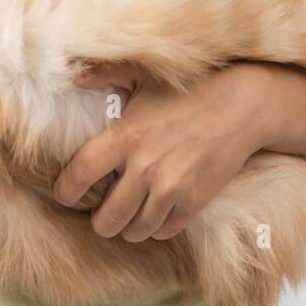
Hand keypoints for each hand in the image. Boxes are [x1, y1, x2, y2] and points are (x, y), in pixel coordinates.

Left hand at [57, 60, 264, 241]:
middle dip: (100, 221)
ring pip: (134, 232)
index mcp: (126, 137)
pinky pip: (164, 231)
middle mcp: (144, 168)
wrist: (241, 106)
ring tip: (129, 214)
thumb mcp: (144, 75)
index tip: (65, 195)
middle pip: (105, 220)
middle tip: (102, 211)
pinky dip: (157, 226)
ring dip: (128, 227)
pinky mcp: (194, 202)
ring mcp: (171, 188)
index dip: (65, 192)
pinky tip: (156, 211)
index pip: (79, 175)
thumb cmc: (189, 89)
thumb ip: (105, 74)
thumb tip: (73, 75)